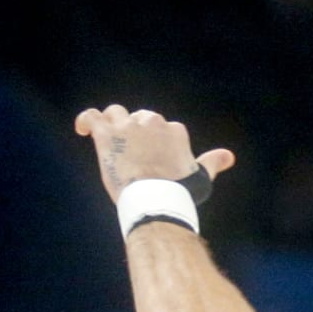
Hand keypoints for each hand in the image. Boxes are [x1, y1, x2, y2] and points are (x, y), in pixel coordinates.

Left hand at [74, 105, 235, 203]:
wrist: (156, 198)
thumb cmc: (180, 190)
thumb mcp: (200, 175)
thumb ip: (212, 162)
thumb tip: (229, 156)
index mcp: (174, 129)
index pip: (162, 127)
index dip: (156, 142)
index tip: (153, 160)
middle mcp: (152, 121)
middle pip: (139, 118)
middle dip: (135, 133)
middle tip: (132, 156)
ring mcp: (128, 126)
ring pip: (115, 113)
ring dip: (112, 123)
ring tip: (109, 139)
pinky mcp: (106, 133)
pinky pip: (92, 116)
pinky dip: (86, 121)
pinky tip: (83, 130)